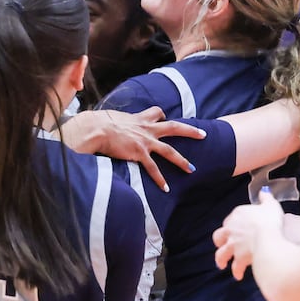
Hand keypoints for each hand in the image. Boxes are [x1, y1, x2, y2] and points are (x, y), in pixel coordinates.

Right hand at [63, 107, 205, 190]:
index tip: (164, 118)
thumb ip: (119, 121)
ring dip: (182, 161)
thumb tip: (109, 123)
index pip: (156, 113)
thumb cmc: (98, 123)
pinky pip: (153, 168)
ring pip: (169, 151)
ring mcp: (145, 141)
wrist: (96, 129)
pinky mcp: (139, 153)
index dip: (161, 115)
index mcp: (140, 119)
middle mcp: (146, 129)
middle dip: (190, 131)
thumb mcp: (113, 118)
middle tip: (203, 135)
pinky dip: (160, 179)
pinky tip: (165, 188)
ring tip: (191, 169)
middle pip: (174, 127)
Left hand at [212, 191, 283, 279]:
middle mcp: (232, 230)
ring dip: (221, 259)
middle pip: (219, 236)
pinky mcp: (238, 258)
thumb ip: (266, 199)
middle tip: (222, 245)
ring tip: (222, 264)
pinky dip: (236, 271)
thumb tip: (264, 193)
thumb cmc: (270, 220)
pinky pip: (235, 267)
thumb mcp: (270, 205)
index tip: (236, 228)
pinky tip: (238, 276)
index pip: (230, 220)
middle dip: (220, 241)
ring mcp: (233, 245)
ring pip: (221, 253)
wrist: (267, 238)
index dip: (232, 225)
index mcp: (238, 215)